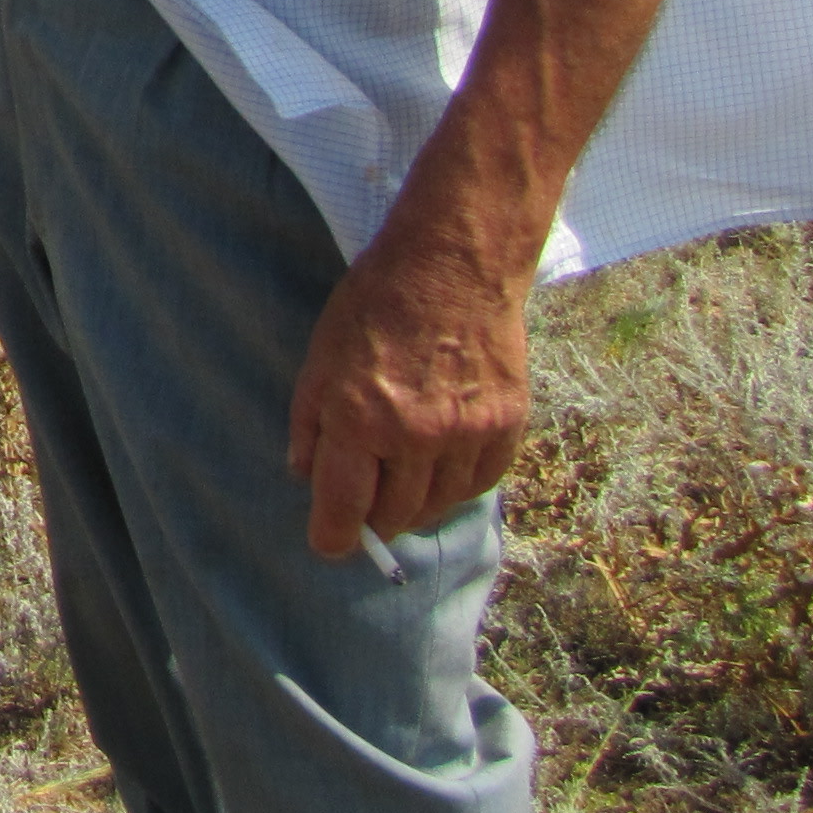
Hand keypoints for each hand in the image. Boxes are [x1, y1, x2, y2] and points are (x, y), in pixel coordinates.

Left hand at [284, 231, 531, 555]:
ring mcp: (467, 433)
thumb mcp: (319, 357)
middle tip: (366, 511)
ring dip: (416, 506)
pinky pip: (480, 484)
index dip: (333, 537)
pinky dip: (457, 486)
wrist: (453, 267)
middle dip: (374, 521)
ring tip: (402, 487)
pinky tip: (441, 468)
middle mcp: (415, 436)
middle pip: (395, 516)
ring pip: (439, 506)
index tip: (329, 545)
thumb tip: (305, 476)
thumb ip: (309, 422)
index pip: (344, 508)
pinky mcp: (506, 426)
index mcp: (360, 419)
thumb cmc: (374, 306)